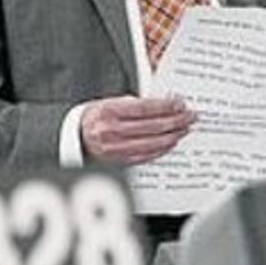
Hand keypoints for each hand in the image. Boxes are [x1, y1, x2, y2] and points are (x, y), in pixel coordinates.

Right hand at [80, 95, 195, 165]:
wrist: (76, 138)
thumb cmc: (94, 118)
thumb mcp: (109, 102)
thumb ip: (134, 103)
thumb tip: (163, 102)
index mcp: (109, 111)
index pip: (145, 107)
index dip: (166, 105)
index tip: (180, 103)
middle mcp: (111, 131)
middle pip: (153, 126)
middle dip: (176, 120)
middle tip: (190, 116)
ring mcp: (115, 148)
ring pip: (153, 143)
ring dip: (173, 135)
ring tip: (184, 129)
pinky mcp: (119, 162)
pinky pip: (147, 156)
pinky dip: (162, 149)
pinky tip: (171, 142)